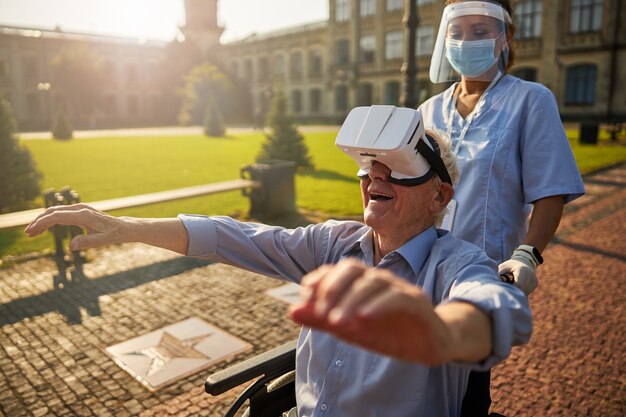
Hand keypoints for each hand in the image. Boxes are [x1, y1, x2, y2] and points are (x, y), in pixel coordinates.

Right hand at [24, 204, 132, 249]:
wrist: (122, 227)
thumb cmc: (113, 234)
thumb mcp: (102, 241)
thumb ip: (87, 242)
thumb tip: (71, 246)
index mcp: (83, 215)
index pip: (57, 216)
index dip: (42, 223)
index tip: (31, 231)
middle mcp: (80, 209)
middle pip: (53, 211)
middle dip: (39, 221)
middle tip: (28, 234)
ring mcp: (80, 208)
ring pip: (56, 211)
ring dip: (43, 220)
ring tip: (32, 233)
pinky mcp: (80, 211)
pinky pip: (61, 213)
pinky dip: (50, 219)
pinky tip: (44, 228)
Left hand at [289, 258, 454, 364]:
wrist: (430, 344)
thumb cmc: (389, 332)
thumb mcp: (350, 329)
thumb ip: (322, 319)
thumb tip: (291, 311)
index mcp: (362, 283)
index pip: (336, 270)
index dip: (319, 280)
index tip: (305, 300)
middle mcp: (379, 280)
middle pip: (353, 268)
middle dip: (332, 287)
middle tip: (319, 313)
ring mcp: (399, 288)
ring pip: (373, 282)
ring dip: (351, 301)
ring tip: (337, 323)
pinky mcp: (416, 302)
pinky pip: (397, 297)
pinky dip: (378, 305)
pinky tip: (363, 319)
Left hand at [498, 258, 537, 294]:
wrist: (522, 262)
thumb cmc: (509, 266)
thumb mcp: (502, 267)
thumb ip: (499, 274)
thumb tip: (493, 283)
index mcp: (522, 270)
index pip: (518, 284)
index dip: (511, 289)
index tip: (505, 290)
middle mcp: (530, 275)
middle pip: (521, 289)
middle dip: (513, 291)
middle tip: (506, 289)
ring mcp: (534, 280)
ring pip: (524, 292)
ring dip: (517, 292)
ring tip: (511, 286)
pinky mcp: (535, 284)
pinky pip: (527, 291)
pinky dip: (521, 291)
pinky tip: (517, 286)